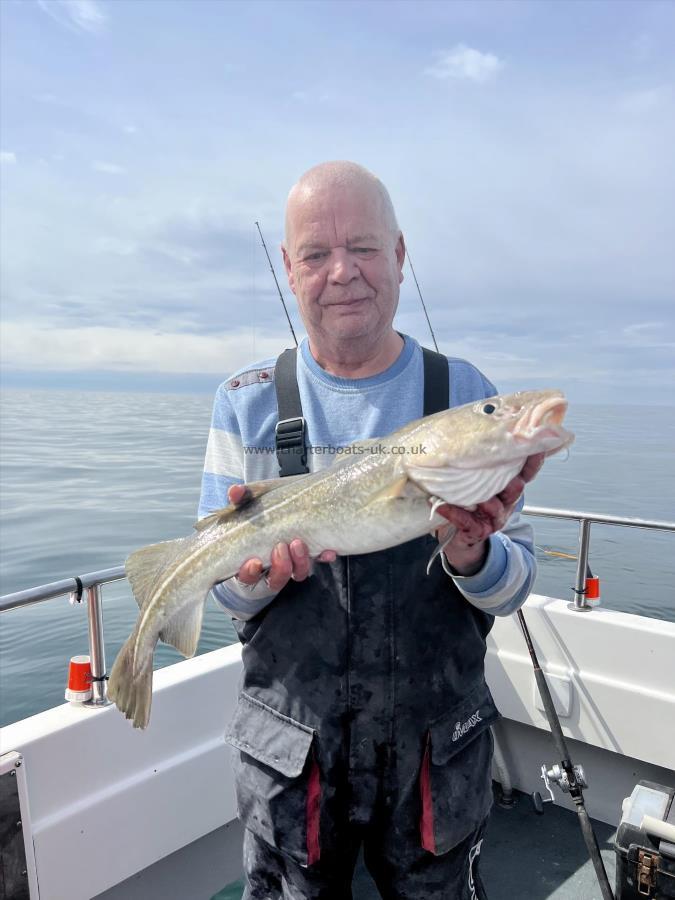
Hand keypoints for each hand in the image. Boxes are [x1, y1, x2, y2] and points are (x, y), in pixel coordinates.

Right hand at [228, 484, 336, 590]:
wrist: (277, 515)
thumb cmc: (254, 517)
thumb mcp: (246, 506)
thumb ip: (240, 500)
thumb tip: (234, 491)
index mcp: (248, 563)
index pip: (246, 577)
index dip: (250, 572)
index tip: (255, 563)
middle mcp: (269, 570)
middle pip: (276, 579)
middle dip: (280, 566)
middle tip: (281, 547)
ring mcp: (291, 565)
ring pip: (297, 574)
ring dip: (300, 561)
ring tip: (299, 544)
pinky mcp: (308, 557)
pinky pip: (316, 562)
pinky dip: (322, 556)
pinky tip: (328, 551)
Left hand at [434, 453, 544, 575]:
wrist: (461, 538)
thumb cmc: (471, 503)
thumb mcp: (482, 481)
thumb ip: (484, 462)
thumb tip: (481, 431)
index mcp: (509, 488)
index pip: (526, 473)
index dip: (533, 461)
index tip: (535, 447)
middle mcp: (506, 503)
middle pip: (515, 489)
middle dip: (513, 480)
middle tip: (506, 469)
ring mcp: (493, 518)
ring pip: (494, 506)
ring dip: (485, 497)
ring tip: (470, 489)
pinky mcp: (477, 530)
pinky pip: (465, 520)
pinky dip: (452, 512)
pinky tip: (440, 505)